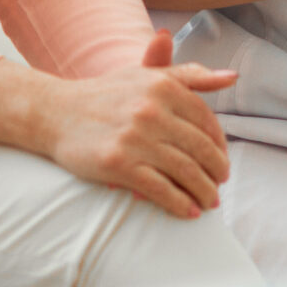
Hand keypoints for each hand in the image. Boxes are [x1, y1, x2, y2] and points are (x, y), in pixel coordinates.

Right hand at [41, 31, 235, 218]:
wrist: (54, 112)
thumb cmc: (105, 95)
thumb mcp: (147, 75)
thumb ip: (190, 75)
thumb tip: (232, 76)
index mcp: (163, 86)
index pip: (207, 122)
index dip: (220, 145)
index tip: (221, 160)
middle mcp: (152, 109)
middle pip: (201, 149)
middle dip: (216, 173)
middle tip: (219, 185)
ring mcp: (135, 138)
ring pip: (186, 172)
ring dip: (204, 192)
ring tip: (209, 202)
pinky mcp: (119, 164)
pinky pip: (161, 189)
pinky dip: (179, 204)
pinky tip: (188, 212)